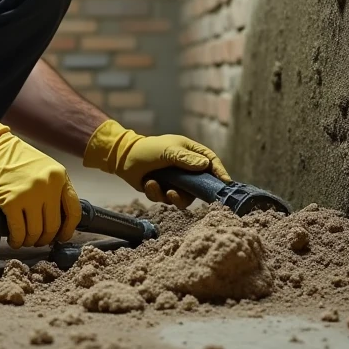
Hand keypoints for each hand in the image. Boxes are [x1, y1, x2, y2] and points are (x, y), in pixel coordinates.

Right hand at [0, 101, 81, 248]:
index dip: (68, 229)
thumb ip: (52, 189)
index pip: (73, 210)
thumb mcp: (43, 169)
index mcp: (60, 176)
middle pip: (53, 225)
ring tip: (23, 240)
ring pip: (36, 231)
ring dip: (29, 241)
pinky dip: (17, 239)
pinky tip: (14, 239)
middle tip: (36, 241)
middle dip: (44, 238)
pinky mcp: (11, 201)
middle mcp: (48, 185)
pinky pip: (18, 230)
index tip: (61, 237)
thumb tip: (55, 221)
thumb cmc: (15, 160)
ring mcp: (30, 193)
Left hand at [83, 119, 230, 208]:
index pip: (211, 162)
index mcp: (190, 152)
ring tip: (163, 190)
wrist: (123, 159)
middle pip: (200, 185)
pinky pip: (167, 199)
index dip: (219, 172)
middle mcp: (186, 168)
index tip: (225, 183)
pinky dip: (157, 193)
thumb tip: (206, 164)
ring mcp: (175, 180)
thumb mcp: (168, 151)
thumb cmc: (148, 149)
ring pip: (184, 197)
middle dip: (190, 193)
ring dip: (173, 197)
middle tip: (178, 194)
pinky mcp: (164, 190)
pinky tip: (148, 183)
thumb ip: (186, 159)